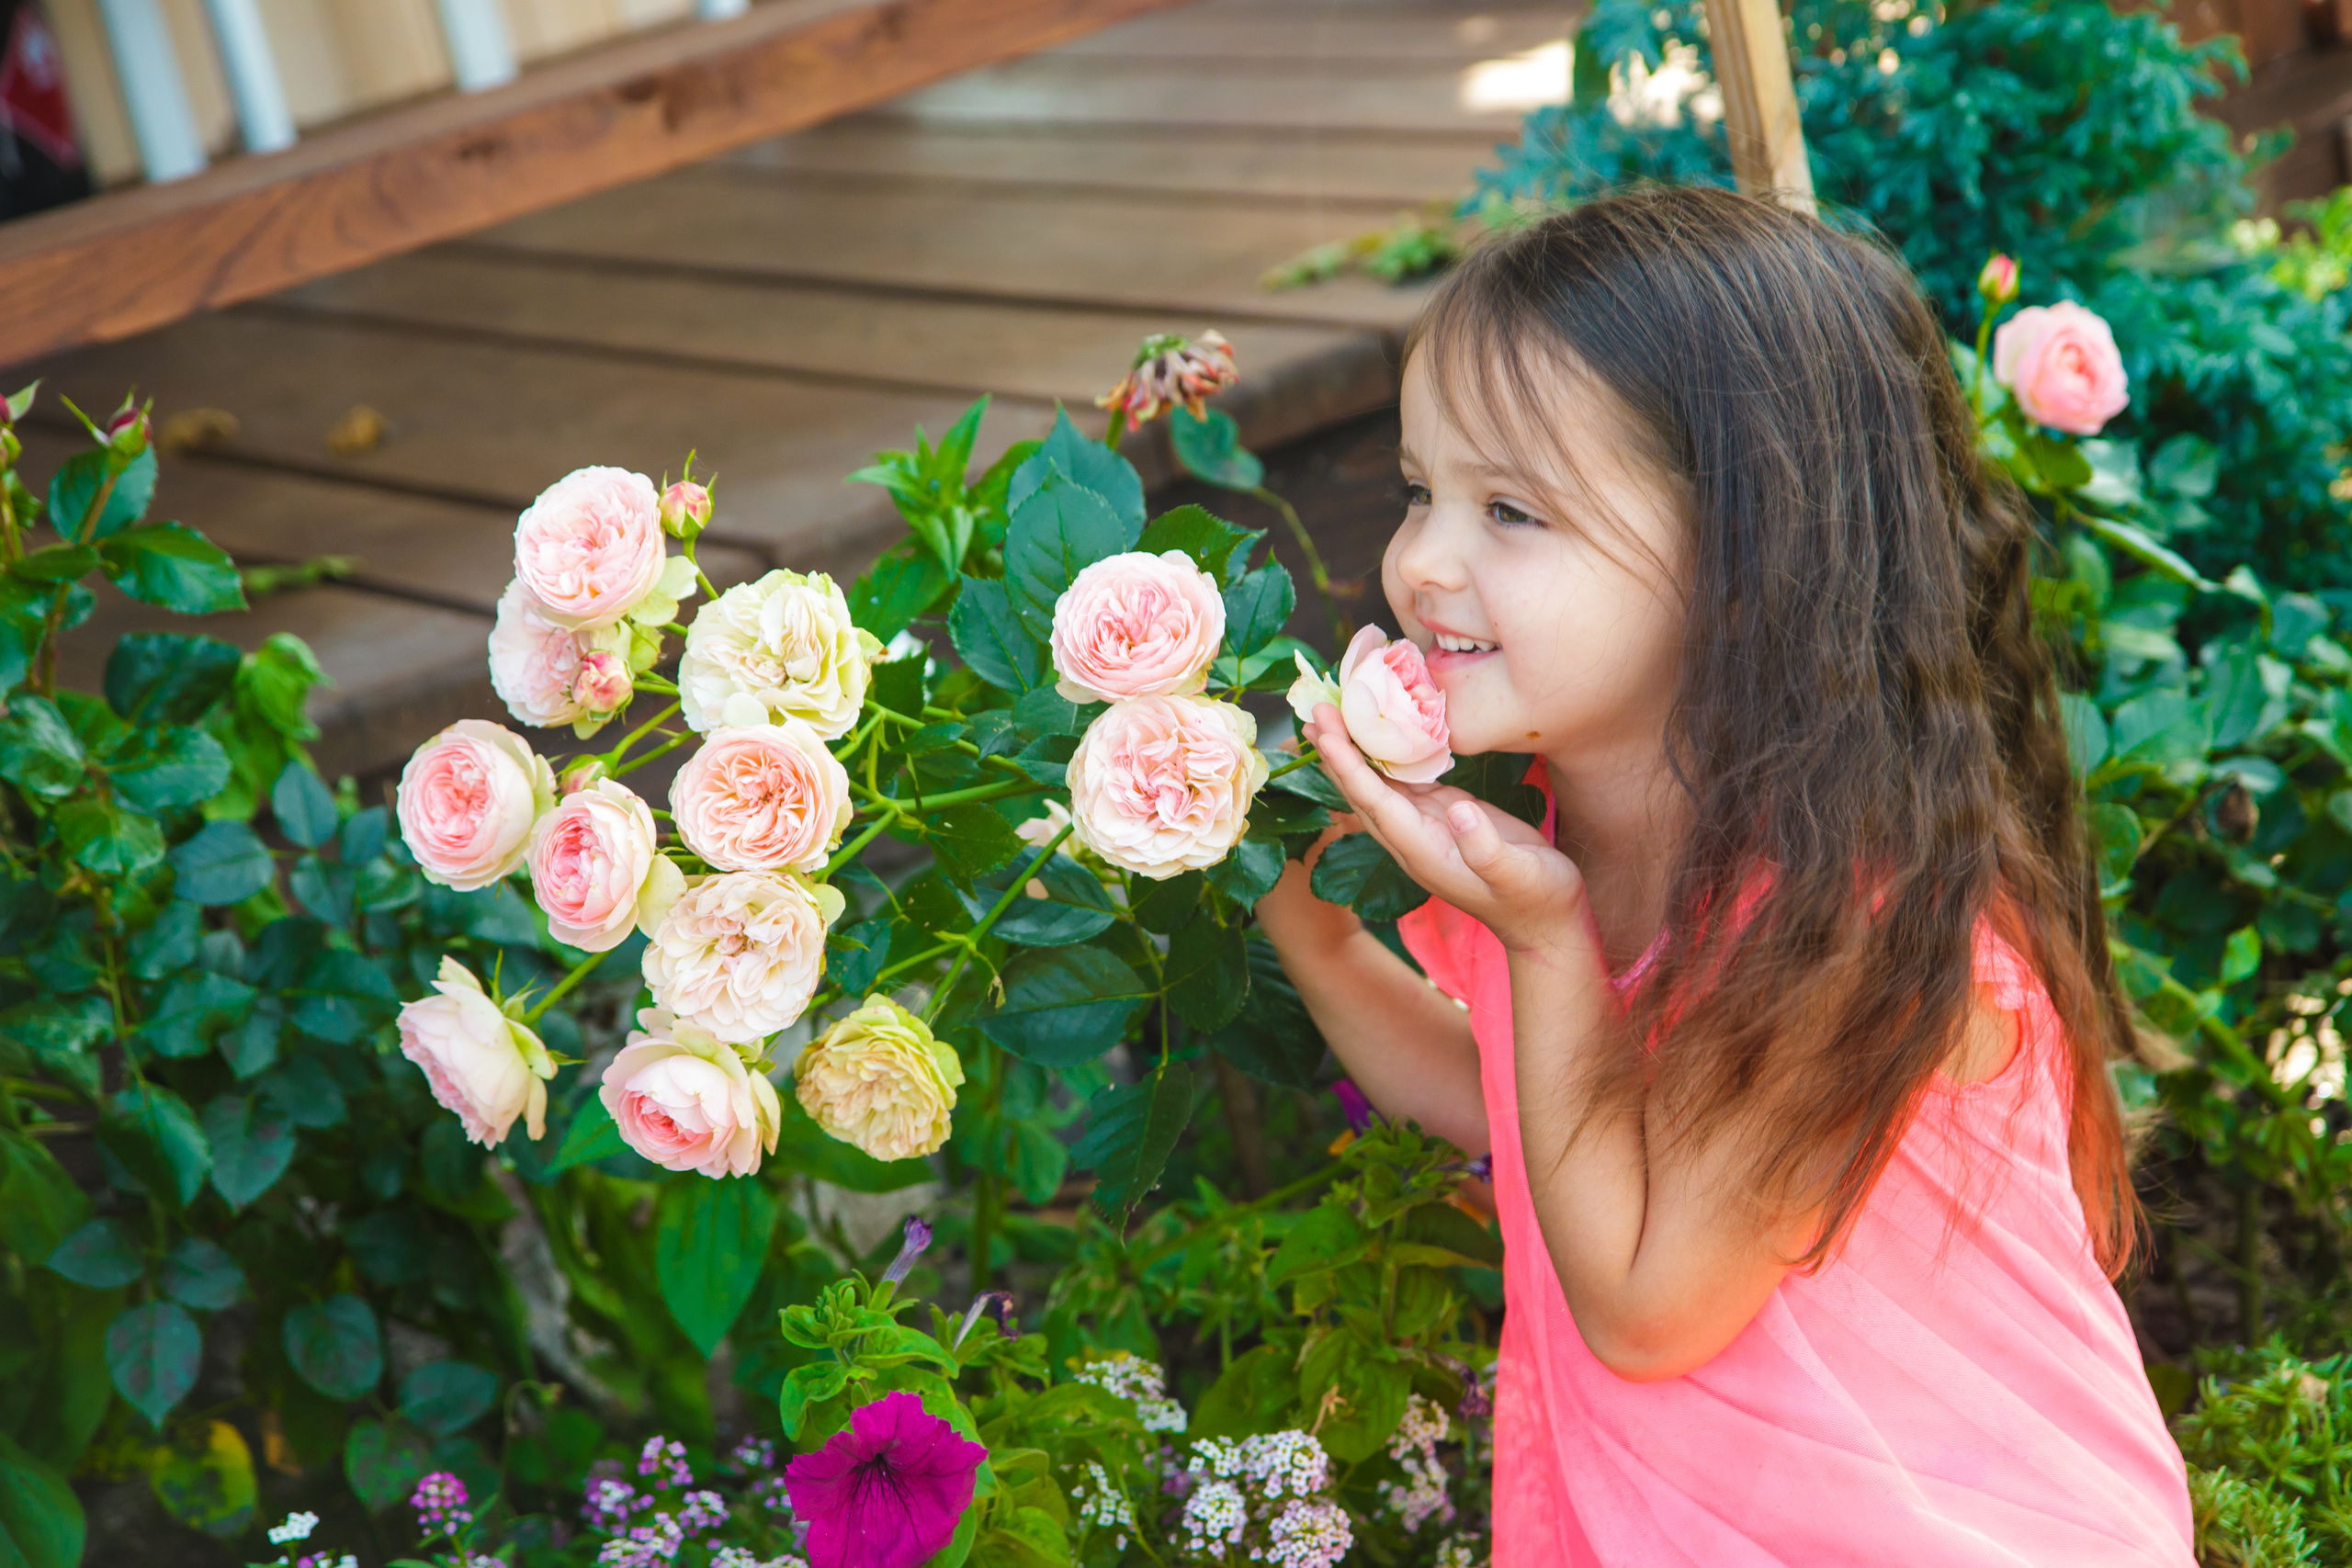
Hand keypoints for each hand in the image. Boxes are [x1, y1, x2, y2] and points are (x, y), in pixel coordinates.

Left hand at [1304, 704, 1590, 959]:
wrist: (1546, 919)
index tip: (1327, 736)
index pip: (1376, 804)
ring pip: (1376, 784)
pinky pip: (1402, 781)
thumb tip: (1459, 811)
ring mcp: (1423, 826)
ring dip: (1352, 750)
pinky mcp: (1441, 813)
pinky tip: (1374, 730)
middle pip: (1362, 791)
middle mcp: (1412, 838)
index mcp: (1423, 853)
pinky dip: (1384, 754)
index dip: (1350, 769)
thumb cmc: (1535, 899)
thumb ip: (1486, 850)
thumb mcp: (1517, 876)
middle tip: (1313, 710)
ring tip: (1329, 714)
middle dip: (1336, 752)